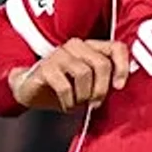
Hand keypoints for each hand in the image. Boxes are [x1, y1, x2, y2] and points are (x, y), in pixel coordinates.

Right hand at [11, 38, 131, 111]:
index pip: (116, 47)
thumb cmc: (63, 87)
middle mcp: (76, 46)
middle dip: (101, 89)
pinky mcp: (45, 67)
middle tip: (95, 103)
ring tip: (78, 104)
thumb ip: (105, 81)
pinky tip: (66, 105)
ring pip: (84, 73)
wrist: (29, 89)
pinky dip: (69, 101)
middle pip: (102, 64)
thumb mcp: (89, 85)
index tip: (119, 86)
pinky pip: (65, 86)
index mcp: (91, 47)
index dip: (122, 67)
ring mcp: (59, 54)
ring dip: (83, 96)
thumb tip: (122, 89)